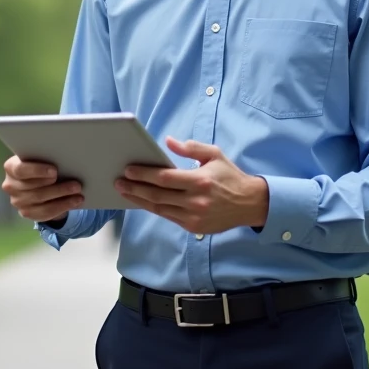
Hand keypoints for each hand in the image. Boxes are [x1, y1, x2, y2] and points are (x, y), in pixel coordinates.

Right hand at [1, 156, 83, 222]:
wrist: (38, 182)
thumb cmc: (41, 165)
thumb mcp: (41, 159)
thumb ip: (47, 158)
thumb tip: (66, 159)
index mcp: (11, 167)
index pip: (21, 170)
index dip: (37, 171)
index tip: (55, 171)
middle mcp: (10, 185)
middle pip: (34, 188)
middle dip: (57, 187)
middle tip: (77, 184)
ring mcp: (17, 201)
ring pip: (41, 201)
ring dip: (63, 197)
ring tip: (78, 192)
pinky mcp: (26, 212)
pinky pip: (45, 212)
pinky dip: (62, 206)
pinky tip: (75, 201)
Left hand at [115, 137, 268, 234]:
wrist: (250, 204)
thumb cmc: (230, 176)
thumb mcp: (214, 154)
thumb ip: (190, 147)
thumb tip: (167, 142)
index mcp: (199, 181)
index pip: (164, 178)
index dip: (144, 175)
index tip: (128, 170)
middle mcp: (195, 201)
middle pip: (157, 195)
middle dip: (134, 188)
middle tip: (118, 182)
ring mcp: (193, 216)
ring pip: (159, 209)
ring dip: (139, 200)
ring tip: (124, 192)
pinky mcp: (193, 227)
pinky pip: (168, 217)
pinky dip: (153, 209)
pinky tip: (142, 201)